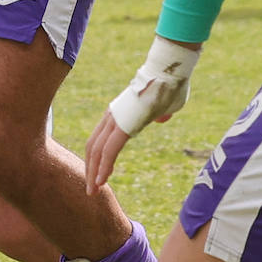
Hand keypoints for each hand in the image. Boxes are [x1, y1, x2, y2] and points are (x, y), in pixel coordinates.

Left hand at [85, 38, 201, 192]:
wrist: (169, 71)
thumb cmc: (171, 85)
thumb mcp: (166, 105)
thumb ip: (161, 113)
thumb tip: (163, 118)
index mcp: (119, 112)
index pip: (101, 138)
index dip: (98, 157)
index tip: (99, 174)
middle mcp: (112, 116)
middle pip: (93, 146)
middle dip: (90, 168)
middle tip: (90, 188)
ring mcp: (116, 119)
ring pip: (97, 151)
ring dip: (93, 172)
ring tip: (92, 190)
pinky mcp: (123, 124)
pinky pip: (109, 150)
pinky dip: (103, 167)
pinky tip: (101, 181)